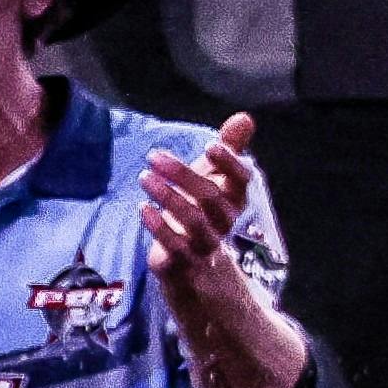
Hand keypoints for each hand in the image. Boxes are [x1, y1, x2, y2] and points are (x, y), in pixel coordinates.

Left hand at [142, 110, 263, 281]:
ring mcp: (205, 244)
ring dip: (167, 196)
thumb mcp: (212, 180)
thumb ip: (227, 149)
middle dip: (183, 174)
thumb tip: (245, 117)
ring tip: (143, 176)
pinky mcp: (184, 263)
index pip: (242, 180)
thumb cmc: (202, 215)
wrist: (195, 270)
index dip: (229, 162)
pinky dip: (158, 226)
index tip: (210, 145)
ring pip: (192, 220)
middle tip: (154, 156)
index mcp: (234, 200)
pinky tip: (143, 207)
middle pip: (211, 197)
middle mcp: (224, 222)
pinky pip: (174, 245)